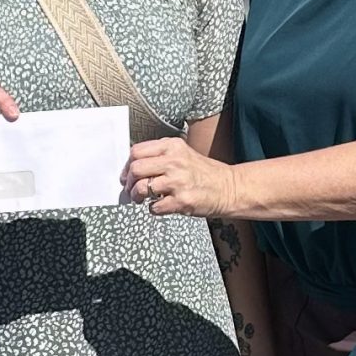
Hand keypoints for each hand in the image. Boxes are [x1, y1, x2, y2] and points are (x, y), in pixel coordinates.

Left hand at [122, 137, 237, 216]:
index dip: (127, 165)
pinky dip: (153, 209)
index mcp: (172, 146)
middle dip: (129, 182)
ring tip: (141, 199)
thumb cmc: (203, 172)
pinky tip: (160, 205)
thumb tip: (132, 166)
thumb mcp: (182, 153)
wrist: (228, 188)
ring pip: (142, 188)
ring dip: (137, 196)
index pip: (136, 151)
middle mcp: (174, 162)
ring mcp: (178, 182)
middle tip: (131, 189)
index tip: (127, 174)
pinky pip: (155, 207)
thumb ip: (159, 155)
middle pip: (136, 169)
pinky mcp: (182, 201)